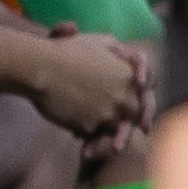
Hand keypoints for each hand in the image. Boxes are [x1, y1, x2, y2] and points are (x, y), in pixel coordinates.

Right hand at [25, 31, 149, 139]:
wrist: (40, 68)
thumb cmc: (69, 50)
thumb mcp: (103, 42)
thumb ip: (123, 54)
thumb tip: (132, 64)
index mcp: (130, 78)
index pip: (147, 97)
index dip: (145, 105)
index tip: (143, 116)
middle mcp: (123, 98)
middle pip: (135, 116)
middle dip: (130, 122)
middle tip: (127, 133)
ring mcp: (106, 114)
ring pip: (115, 130)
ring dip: (110, 136)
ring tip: (106, 145)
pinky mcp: (87, 126)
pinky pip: (93, 136)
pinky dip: (88, 139)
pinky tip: (76, 135)